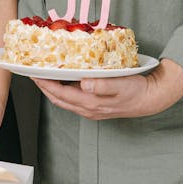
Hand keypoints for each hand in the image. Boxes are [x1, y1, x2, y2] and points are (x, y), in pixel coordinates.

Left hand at [33, 58, 182, 119]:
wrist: (150, 99)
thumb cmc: (136, 90)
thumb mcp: (121, 84)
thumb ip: (103, 85)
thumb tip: (85, 84)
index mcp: (91, 103)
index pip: (61, 94)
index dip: (45, 84)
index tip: (34, 73)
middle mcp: (88, 109)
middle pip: (58, 99)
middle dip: (43, 87)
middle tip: (32, 73)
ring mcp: (91, 110)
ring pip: (64, 101)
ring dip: (51, 90)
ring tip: (43, 76)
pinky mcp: (95, 107)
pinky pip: (72, 100)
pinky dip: (62, 91)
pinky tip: (62, 82)